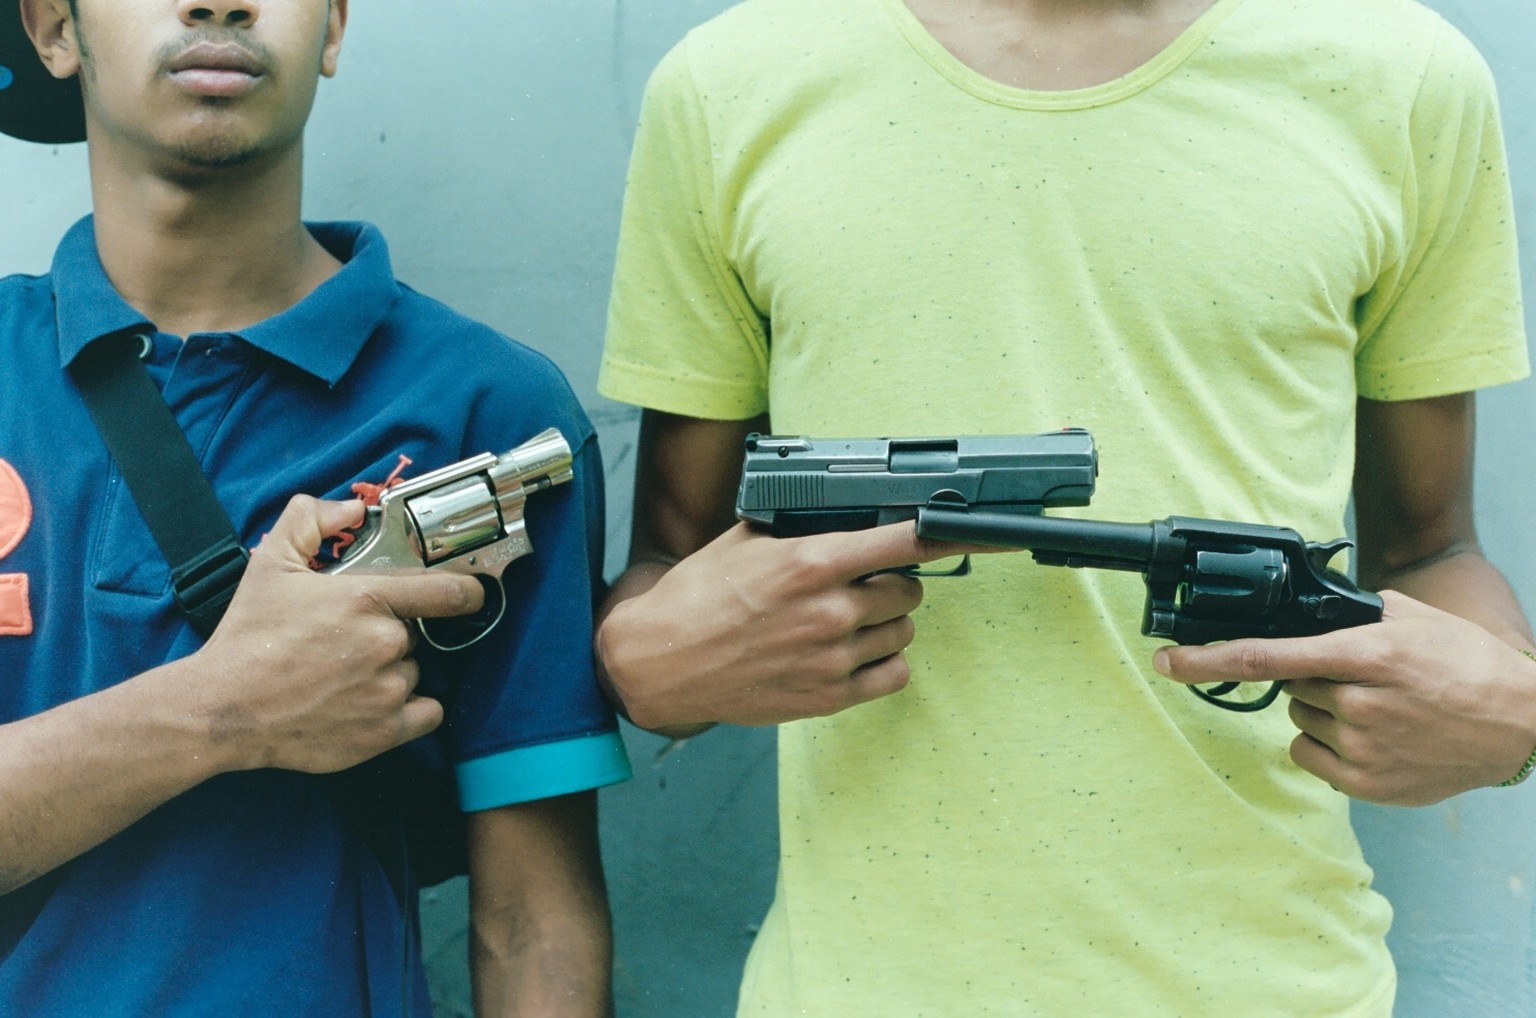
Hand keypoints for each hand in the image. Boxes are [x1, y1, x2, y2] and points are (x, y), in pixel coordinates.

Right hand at [193, 495, 483, 773]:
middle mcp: (385, 644)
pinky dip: (410, 710)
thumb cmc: (247, 638)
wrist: (223, 709)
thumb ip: (311, 521)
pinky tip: (372, 703)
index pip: (447, 591)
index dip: (467, 591)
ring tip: (344, 676)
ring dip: (392, 673)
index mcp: (366, 600)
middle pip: (415, 635)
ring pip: (415, 673)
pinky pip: (426, 714)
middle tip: (346, 643)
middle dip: (390, 635)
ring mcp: (387, 690)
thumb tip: (351, 509)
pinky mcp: (384, 732)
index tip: (471, 594)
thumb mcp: (270, 563)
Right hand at [597, 521, 966, 729]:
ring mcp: (832, 658)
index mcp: (811, 562)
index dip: (941, 535)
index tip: (965, 530)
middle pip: (909, 589)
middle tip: (863, 583)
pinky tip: (856, 653)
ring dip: (887, 622)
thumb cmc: (697, 598)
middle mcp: (829, 610)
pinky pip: (893, 675)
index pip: (903, 543)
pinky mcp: (827, 697)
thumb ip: (799, 527)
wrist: (660, 662)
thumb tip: (841, 514)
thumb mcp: (745, 541)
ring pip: (903, 632)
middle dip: (892, 582)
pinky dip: (884, 663)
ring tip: (849, 620)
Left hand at [1153, 591, 1535, 804]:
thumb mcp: (1413, 619)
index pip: (1267, 656)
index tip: (1167, 660)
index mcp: (1366, 654)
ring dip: (1323, 711)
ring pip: (1299, 718)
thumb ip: (1353, 612)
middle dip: (1311, 677)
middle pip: (1289, 684)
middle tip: (1360, 678)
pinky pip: (1309, 755)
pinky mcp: (1365, 784)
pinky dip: (1328, 745)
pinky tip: (1372, 737)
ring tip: (1379, 709)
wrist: (1521, 727)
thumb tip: (1305, 608)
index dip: (1208, 659)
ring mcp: (1361, 747)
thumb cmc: (1468, 667)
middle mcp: (1359, 702)